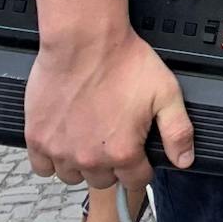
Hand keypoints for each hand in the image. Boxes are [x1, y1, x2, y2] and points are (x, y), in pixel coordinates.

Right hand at [23, 27, 193, 192]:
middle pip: (104, 180)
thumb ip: (178, 131)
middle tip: (114, 136)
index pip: (136, 181)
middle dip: (112, 164)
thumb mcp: (167, 93)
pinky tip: (65, 138)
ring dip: (83, 162)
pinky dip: (53, 158)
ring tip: (90, 135)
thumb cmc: (123, 62)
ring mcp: (60, 150)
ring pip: (73, 175)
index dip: (141, 166)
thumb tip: (184, 159)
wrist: (85, 40)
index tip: (139, 152)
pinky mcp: (37, 138)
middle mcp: (89, 158)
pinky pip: (43, 167)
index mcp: (122, 151)